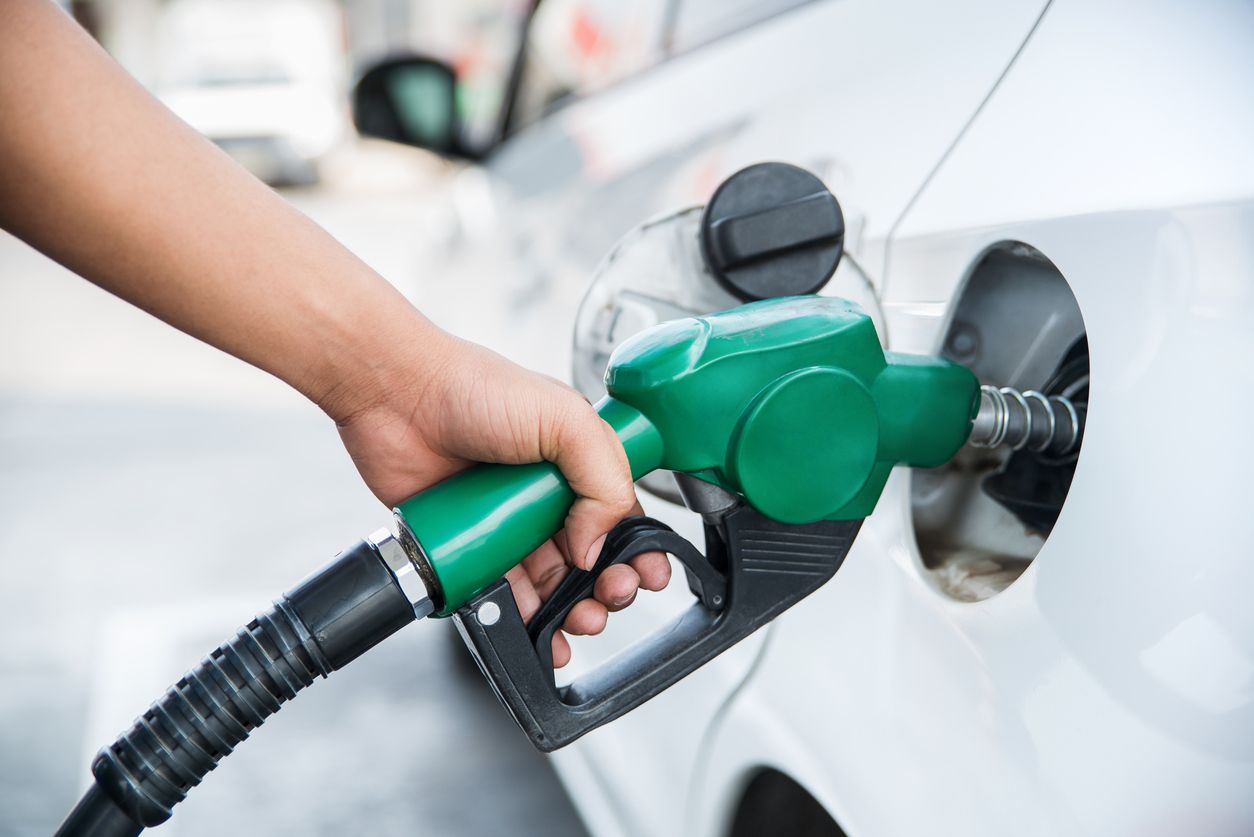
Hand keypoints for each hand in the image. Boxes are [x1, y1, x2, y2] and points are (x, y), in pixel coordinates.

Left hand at [331, 331, 670, 666]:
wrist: (396, 397)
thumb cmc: (473, 388)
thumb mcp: (565, 419)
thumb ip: (603, 480)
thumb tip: (596, 546)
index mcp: (579, 460)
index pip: (624, 515)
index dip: (640, 548)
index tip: (647, 572)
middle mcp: (547, 493)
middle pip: (594, 557)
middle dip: (611, 585)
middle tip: (611, 594)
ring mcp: (509, 523)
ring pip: (553, 584)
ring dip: (574, 610)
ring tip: (580, 619)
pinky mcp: (471, 547)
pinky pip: (503, 594)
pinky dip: (524, 620)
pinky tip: (539, 633)